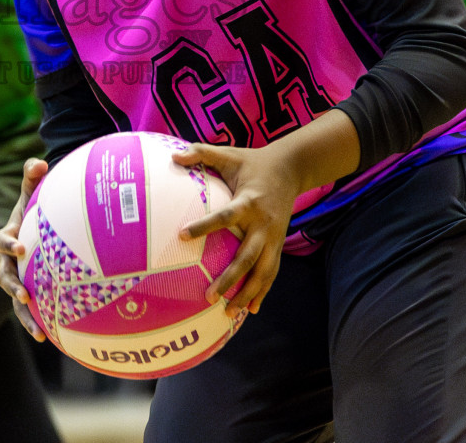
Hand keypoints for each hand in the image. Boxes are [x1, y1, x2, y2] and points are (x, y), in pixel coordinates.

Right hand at [0, 157, 48, 341]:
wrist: (41, 221)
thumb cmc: (38, 204)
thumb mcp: (34, 190)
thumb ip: (33, 176)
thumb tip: (39, 163)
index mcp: (8, 236)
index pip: (0, 241)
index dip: (7, 244)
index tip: (19, 247)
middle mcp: (9, 261)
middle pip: (3, 277)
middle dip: (12, 287)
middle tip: (24, 294)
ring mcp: (19, 278)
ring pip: (17, 302)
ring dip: (25, 317)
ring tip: (40, 334)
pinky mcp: (32, 291)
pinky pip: (35, 309)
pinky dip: (43, 322)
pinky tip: (57, 340)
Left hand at [174, 141, 301, 317]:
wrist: (292, 168)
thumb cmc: (253, 162)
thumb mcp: (229, 154)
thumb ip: (201, 153)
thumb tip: (174, 156)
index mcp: (248, 202)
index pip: (225, 217)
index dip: (204, 226)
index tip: (181, 236)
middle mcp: (263, 224)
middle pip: (247, 256)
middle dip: (230, 278)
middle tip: (209, 296)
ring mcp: (273, 237)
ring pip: (262, 271)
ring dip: (246, 293)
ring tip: (228, 312)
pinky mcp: (279, 244)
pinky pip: (271, 272)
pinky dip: (262, 291)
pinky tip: (251, 310)